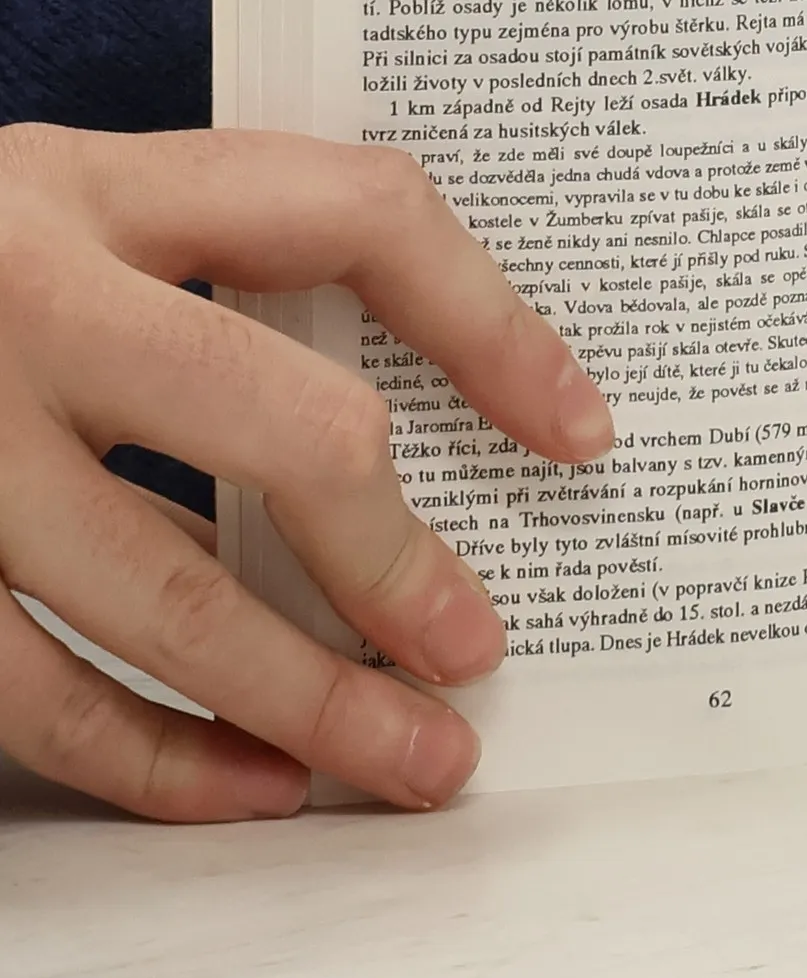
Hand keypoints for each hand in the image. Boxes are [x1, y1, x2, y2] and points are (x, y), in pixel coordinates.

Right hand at [0, 125, 613, 820]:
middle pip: (282, 427)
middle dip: (399, 554)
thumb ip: (217, 275)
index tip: (579, 430)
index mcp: (100, 186)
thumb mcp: (78, 216)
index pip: (357, 211)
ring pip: (163, 595)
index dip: (492, 320)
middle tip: (479, 647)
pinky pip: (32, 692)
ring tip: (416, 759)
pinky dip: (156, 759)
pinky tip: (252, 791)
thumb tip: (435, 414)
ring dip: (308, 700)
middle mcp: (23, 298)